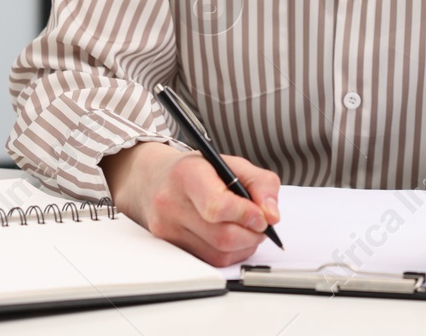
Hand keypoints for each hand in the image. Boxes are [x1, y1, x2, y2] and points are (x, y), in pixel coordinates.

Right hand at [100, 141, 280, 266]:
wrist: (153, 179)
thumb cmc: (195, 171)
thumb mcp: (231, 164)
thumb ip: (260, 183)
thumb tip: (272, 215)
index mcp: (187, 175)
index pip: (217, 207)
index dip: (246, 215)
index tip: (263, 216)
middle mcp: (171, 204)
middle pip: (222, 236)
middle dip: (252, 234)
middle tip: (262, 225)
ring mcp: (167, 229)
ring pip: (217, 254)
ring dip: (243, 246)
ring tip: (248, 230)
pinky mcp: (169, 247)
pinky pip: (209, 261)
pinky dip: (229, 253)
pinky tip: (233, 238)